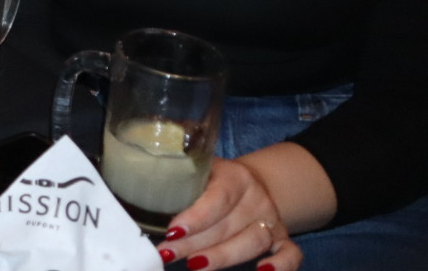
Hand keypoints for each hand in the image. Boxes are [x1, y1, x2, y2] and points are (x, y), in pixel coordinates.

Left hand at [158, 158, 299, 270]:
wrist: (252, 183)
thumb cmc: (213, 179)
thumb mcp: (197, 167)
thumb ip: (177, 170)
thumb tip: (137, 169)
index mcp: (234, 176)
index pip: (217, 198)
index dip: (195, 217)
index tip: (172, 231)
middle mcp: (257, 198)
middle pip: (228, 226)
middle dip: (195, 243)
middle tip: (167, 253)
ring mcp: (272, 220)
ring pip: (252, 242)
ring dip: (222, 257)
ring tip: (194, 266)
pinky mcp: (283, 239)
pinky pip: (291, 255)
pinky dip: (281, 265)